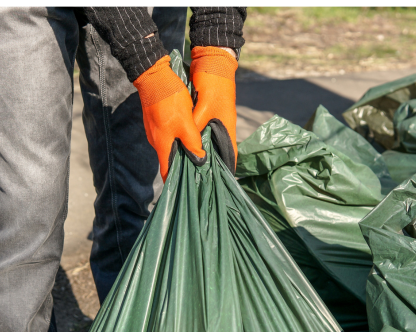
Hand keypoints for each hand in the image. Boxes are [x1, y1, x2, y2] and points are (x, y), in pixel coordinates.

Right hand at [134, 55, 205, 181]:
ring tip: (196, 156)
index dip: (175, 182)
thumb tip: (200, 160)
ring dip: (181, 152)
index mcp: (162, 145)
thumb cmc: (170, 101)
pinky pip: (168, 136)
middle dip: (181, 167)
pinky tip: (189, 138)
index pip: (167, 171)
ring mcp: (155, 131)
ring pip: (169, 147)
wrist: (154, 77)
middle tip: (197, 173)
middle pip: (168, 160)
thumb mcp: (186, 124)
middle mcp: (156, 141)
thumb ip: (193, 143)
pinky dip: (177, 140)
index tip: (185, 189)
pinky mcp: (156, 122)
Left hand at [190, 46, 238, 173]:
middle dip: (209, 166)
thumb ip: (197, 127)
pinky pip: (200, 134)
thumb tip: (191, 148)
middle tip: (197, 181)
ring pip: (208, 144)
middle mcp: (223, 127)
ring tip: (188, 168)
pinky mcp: (206, 114)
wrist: (212, 61)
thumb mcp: (203, 107)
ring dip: (200, 154)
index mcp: (227, 127)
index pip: (231, 156)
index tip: (219, 185)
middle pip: (218, 152)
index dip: (227, 171)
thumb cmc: (213, 83)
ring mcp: (215, 121)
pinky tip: (184, 148)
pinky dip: (194, 142)